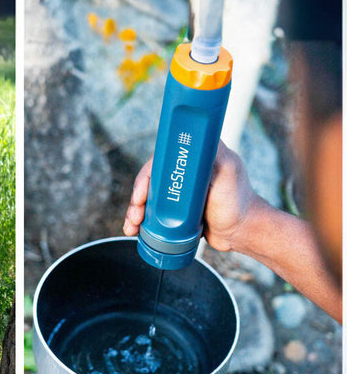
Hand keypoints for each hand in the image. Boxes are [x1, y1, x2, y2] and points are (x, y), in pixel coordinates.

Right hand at [123, 141, 261, 253]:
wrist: (240, 233)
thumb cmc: (238, 202)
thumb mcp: (228, 172)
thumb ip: (214, 154)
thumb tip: (194, 140)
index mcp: (195, 156)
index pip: (162, 158)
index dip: (147, 174)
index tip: (142, 192)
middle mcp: (185, 171)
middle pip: (150, 178)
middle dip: (137, 196)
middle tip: (136, 212)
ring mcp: (179, 190)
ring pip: (147, 196)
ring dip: (135, 210)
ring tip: (132, 225)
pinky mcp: (175, 209)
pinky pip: (152, 211)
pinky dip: (139, 220)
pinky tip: (134, 229)